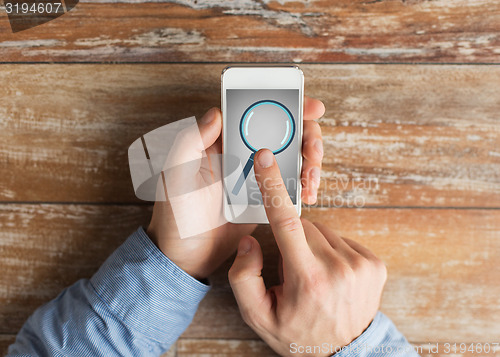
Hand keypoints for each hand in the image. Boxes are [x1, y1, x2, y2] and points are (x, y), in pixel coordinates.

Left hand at [147, 97, 324, 279]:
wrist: (187, 255)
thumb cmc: (175, 214)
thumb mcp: (176, 174)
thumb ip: (190, 141)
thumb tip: (216, 113)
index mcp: (221, 142)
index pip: (256, 113)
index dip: (286, 105)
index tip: (309, 108)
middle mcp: (242, 154)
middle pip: (284, 132)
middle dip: (307, 136)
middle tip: (312, 151)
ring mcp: (257, 176)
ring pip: (293, 157)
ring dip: (310, 163)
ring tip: (311, 180)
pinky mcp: (266, 197)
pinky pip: (291, 184)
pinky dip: (304, 186)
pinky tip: (307, 194)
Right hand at [228, 149, 386, 355]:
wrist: (343, 353)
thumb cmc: (297, 333)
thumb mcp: (257, 315)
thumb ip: (244, 277)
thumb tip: (251, 240)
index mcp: (308, 279)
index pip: (286, 222)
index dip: (273, 187)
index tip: (265, 159)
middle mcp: (339, 268)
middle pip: (303, 226)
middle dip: (292, 240)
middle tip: (293, 270)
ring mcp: (362, 264)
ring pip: (323, 230)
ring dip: (311, 245)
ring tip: (313, 275)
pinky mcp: (375, 263)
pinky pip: (341, 239)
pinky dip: (330, 249)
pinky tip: (329, 272)